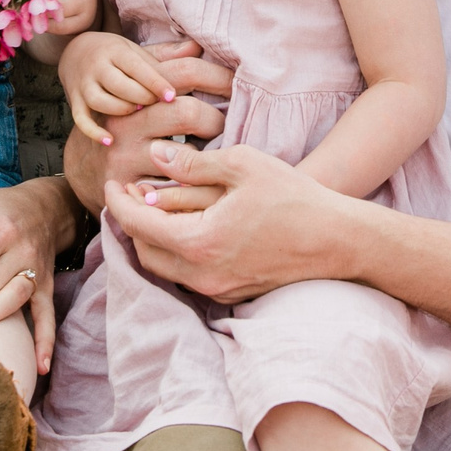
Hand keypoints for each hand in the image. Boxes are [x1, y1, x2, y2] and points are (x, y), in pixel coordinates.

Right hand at [58, 31, 180, 143]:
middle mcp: (99, 67)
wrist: (75, 55)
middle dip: (144, 99)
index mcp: (118, 52)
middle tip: (162, 110)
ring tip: (141, 119)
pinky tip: (110, 141)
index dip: (155, 82)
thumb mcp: (138, 51)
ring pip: (103, 102)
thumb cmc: (117, 56)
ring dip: (123, 111)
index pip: (138, 67)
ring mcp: (85, 86)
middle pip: (122, 86)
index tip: (171, 96)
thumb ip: (166, 54)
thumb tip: (197, 47)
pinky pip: (81, 119)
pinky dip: (93, 131)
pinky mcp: (75, 103)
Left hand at [106, 140, 359, 303]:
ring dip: (153, 240)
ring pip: (164, 269)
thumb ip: (193, 163)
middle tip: (130, 195)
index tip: (112, 182)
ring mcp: (217, 289)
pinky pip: (189, 276)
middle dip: (130, 223)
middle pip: (144, 252)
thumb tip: (155, 157)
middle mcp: (202, 274)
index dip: (118, 200)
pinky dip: (177, 253)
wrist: (338, 240)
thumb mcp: (242, 165)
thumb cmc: (294, 198)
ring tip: (155, 210)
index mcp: (198, 242)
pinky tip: (186, 228)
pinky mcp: (232, 293)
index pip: (137, 224)